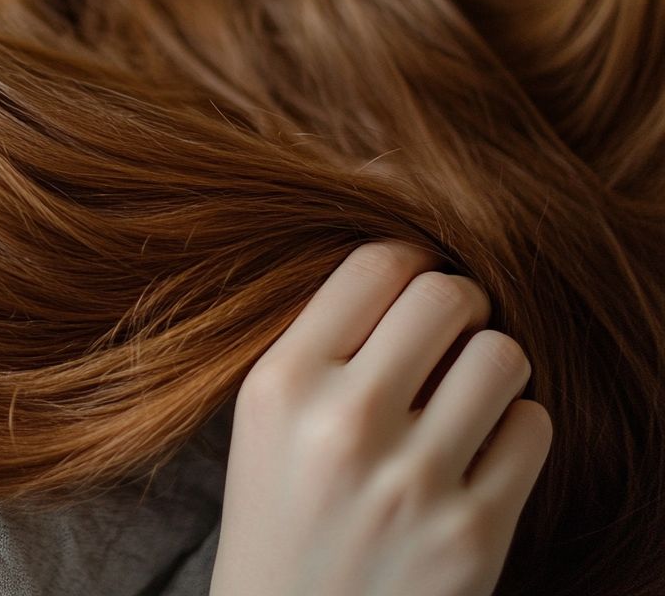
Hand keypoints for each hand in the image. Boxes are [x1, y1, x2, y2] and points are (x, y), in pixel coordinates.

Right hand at [209, 243, 551, 595]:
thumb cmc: (280, 510)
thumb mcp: (266, 417)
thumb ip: (326, 343)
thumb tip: (420, 267)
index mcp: (282, 385)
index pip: (376, 263)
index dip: (408, 262)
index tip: (410, 290)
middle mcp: (343, 426)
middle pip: (448, 295)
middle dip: (457, 307)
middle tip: (445, 338)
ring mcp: (412, 484)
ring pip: (502, 355)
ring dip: (490, 365)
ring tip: (465, 394)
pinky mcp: (472, 536)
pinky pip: (533, 427)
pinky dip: (514, 429)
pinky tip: (478, 452)